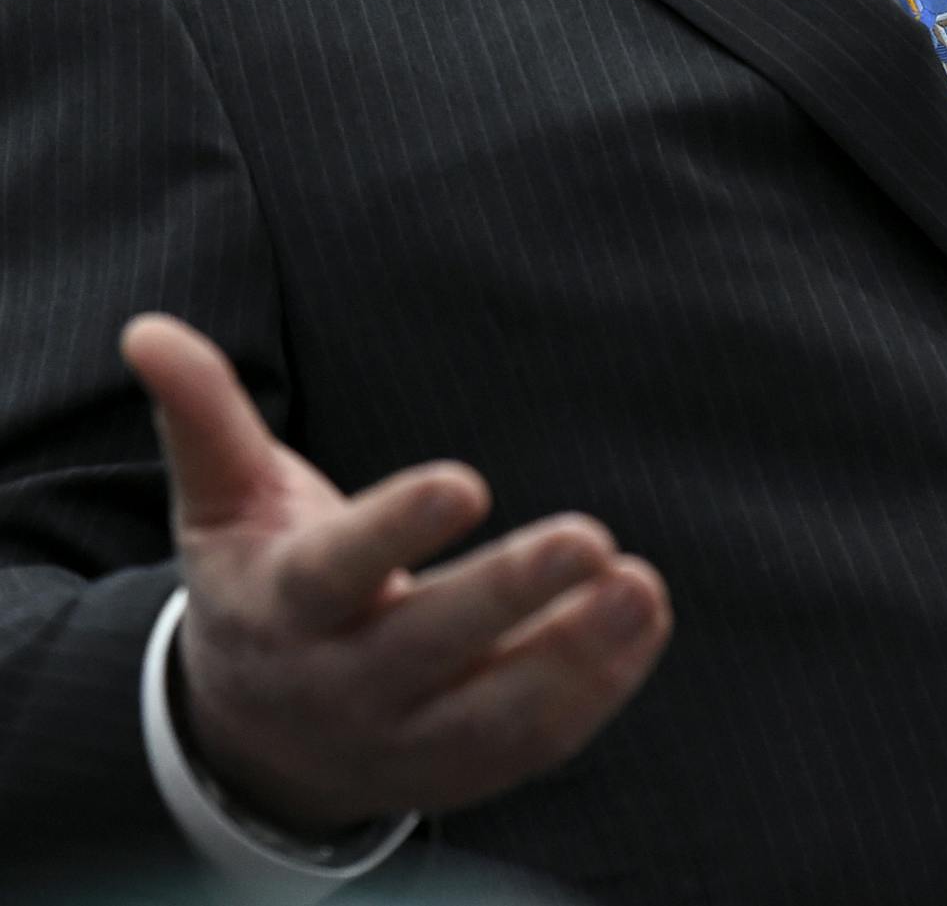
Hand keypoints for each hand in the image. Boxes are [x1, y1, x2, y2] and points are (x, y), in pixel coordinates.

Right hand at [122, 314, 670, 835]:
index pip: (340, 570)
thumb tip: (148, 329)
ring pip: (492, 713)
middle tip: (591, 535)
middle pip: (430, 646)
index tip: (466, 479)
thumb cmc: (259, 579)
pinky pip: (533, 744)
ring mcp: (404, 740)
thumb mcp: (222, 501)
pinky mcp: (459, 771)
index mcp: (285, 606)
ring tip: (639, 588)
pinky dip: (597, 688)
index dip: (398, 527)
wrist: (253, 736)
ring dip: (575, 655)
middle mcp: (342, 682)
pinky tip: (642, 620)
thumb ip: (203, 416)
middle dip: (511, 594)